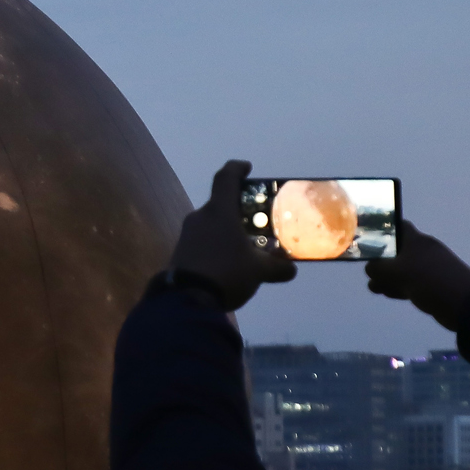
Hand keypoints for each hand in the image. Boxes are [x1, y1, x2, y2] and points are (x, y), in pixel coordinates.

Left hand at [166, 160, 296, 311]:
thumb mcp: (258, 271)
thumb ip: (276, 267)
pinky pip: (202, 242)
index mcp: (219, 211)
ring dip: (226, 231)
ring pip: (210, 225)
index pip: (226, 177)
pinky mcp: (179, 253)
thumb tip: (290, 269)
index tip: (247, 168)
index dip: (237, 168)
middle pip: (220, 205)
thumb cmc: (227, 273)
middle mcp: (200, 217)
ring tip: (244, 247)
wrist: (186, 301)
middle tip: (255, 222)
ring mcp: (187, 235)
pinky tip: (227, 264)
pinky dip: (215, 246)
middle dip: (238, 212)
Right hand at [364, 220, 469, 330]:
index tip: (366, 240)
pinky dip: (398, 287)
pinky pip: (409, 283)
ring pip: (401, 270)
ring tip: (375, 287)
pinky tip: (388, 293)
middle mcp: (422, 252)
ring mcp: (427, 269)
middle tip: (369, 272)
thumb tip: (370, 267)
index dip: (382, 230)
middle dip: (380, 262)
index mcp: (416, 241)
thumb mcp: (397, 272)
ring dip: (387, 278)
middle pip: (396, 251)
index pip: (398, 227)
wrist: (462, 303)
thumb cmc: (428, 280)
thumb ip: (379, 268)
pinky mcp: (430, 286)